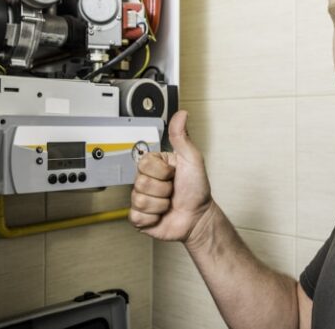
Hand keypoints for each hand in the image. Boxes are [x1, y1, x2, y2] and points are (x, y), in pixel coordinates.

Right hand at [129, 110, 213, 241]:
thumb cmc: (197, 189)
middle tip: (172, 189)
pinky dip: (153, 218)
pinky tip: (161, 214)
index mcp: (155, 165)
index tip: (173, 173)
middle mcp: (146, 180)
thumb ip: (181, 137)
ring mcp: (142, 199)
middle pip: (141, 182)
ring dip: (160, 204)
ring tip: (168, 202)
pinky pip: (137, 216)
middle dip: (163, 189)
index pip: (144, 163)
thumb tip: (181, 114)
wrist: (197, 217)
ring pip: (140, 200)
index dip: (162, 171)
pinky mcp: (140, 217)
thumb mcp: (192, 159)